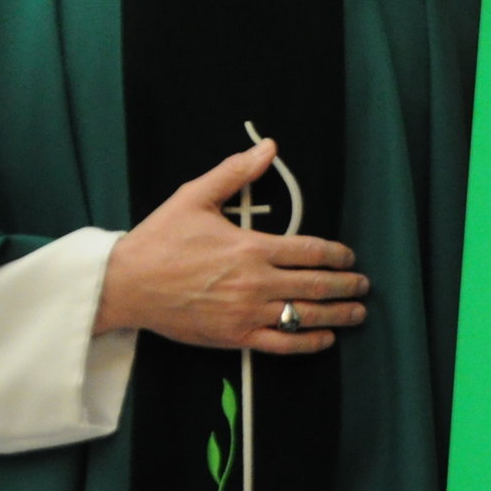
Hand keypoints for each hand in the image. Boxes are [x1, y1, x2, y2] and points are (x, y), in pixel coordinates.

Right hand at [95, 139, 363, 353]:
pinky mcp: (233, 337)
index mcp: (251, 248)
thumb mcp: (196, 197)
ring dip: (337, 315)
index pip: (311, 251)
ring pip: (303, 316)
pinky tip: (324, 338)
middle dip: (346, 285)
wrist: (126, 285)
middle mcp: (255, 282)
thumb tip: (268, 147)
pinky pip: (280, 343)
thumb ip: (236, 172)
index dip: (337, 254)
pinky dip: (306, 342)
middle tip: (364, 285)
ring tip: (357, 313)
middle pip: (316, 285)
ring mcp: (246, 313)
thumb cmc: (160, 239)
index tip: (349, 256)